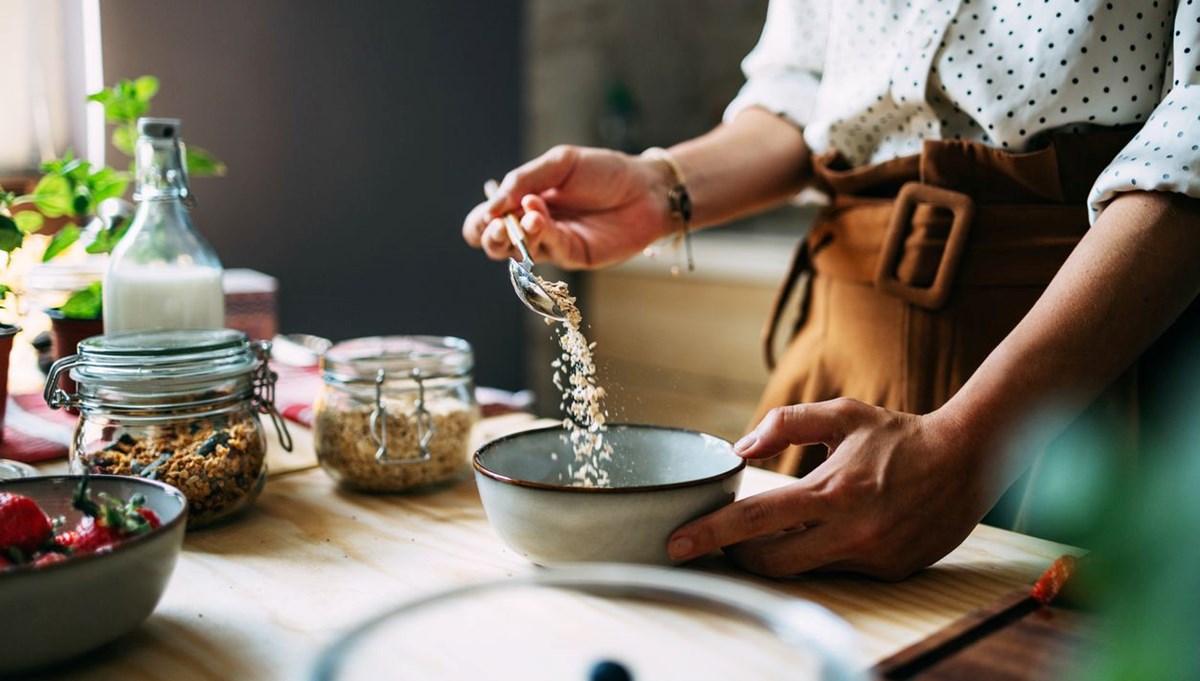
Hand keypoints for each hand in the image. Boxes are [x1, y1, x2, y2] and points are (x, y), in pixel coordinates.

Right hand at [462, 145, 672, 269]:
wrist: (645, 187)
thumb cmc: (604, 172)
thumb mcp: (560, 163)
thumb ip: (524, 180)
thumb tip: (491, 206)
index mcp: (524, 202)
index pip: (486, 220)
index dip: (479, 221)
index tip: (488, 213)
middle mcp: (534, 226)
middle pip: (494, 244)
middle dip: (489, 236)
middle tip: (498, 224)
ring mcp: (553, 244)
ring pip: (517, 253)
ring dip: (515, 236)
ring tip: (528, 217)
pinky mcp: (573, 256)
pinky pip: (547, 251)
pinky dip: (540, 235)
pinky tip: (540, 218)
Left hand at [667, 399, 995, 580]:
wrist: (970, 460)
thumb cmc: (900, 435)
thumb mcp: (843, 415)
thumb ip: (787, 424)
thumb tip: (741, 447)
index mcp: (832, 490)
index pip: (754, 520)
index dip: (710, 534)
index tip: (676, 543)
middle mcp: (850, 532)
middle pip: (770, 563)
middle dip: (738, 556)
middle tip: (721, 542)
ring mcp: (871, 557)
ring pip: (803, 570)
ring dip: (777, 555)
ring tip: (768, 532)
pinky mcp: (889, 572)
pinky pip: (837, 570)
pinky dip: (819, 554)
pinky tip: (823, 532)